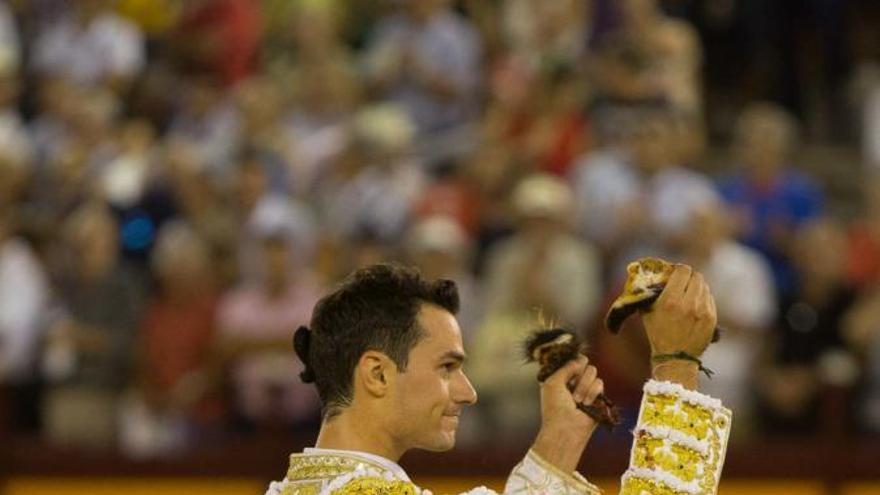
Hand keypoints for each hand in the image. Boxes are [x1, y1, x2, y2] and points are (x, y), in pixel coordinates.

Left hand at [532, 356, 603, 472]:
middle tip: (571, 389)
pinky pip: (600, 383)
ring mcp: (587, 389)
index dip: (574, 362)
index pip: (573, 360)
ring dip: (583, 386)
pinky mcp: (598, 398)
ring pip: (593, 372)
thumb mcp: (553, 382)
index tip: (571, 368)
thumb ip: (566, 367)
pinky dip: (592, 392)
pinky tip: (586, 403)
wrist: (565, 427)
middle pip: (585, 363)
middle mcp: (575, 382)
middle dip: (578, 376)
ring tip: (577, 400)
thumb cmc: (554, 407)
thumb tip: (581, 360)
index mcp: (562, 378)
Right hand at [643, 264, 716, 357]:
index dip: (678, 269)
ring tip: (688, 294)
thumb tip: (654, 277)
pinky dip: (702, 297)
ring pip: (704, 286)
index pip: (682, 271)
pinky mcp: (712, 318)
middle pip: (696, 276)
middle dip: (688, 276)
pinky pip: (709, 298)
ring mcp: (703, 311)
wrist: (675, 358)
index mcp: (671, 300)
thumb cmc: (657, 334)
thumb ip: (651, 293)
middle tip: (682, 281)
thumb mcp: (647, 312)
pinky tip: (695, 304)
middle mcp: (689, 303)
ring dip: (696, 286)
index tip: (674, 272)